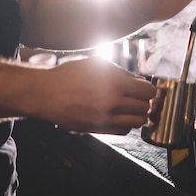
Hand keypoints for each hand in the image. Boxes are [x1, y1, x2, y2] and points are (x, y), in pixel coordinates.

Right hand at [37, 56, 155, 134]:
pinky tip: (121, 116)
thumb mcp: (98, 64)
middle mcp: (113, 102)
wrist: (47, 93)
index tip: (145, 87)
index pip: (148, 91)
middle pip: (145, 107)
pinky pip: (123, 131)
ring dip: (138, 114)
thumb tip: (138, 81)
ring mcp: (106, 118)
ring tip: (132, 107)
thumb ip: (122, 73)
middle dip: (145, 101)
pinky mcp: (98, 129)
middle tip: (139, 97)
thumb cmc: (70, 75)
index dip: (149, 88)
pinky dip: (127, 124)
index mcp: (116, 83)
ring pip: (138, 122)